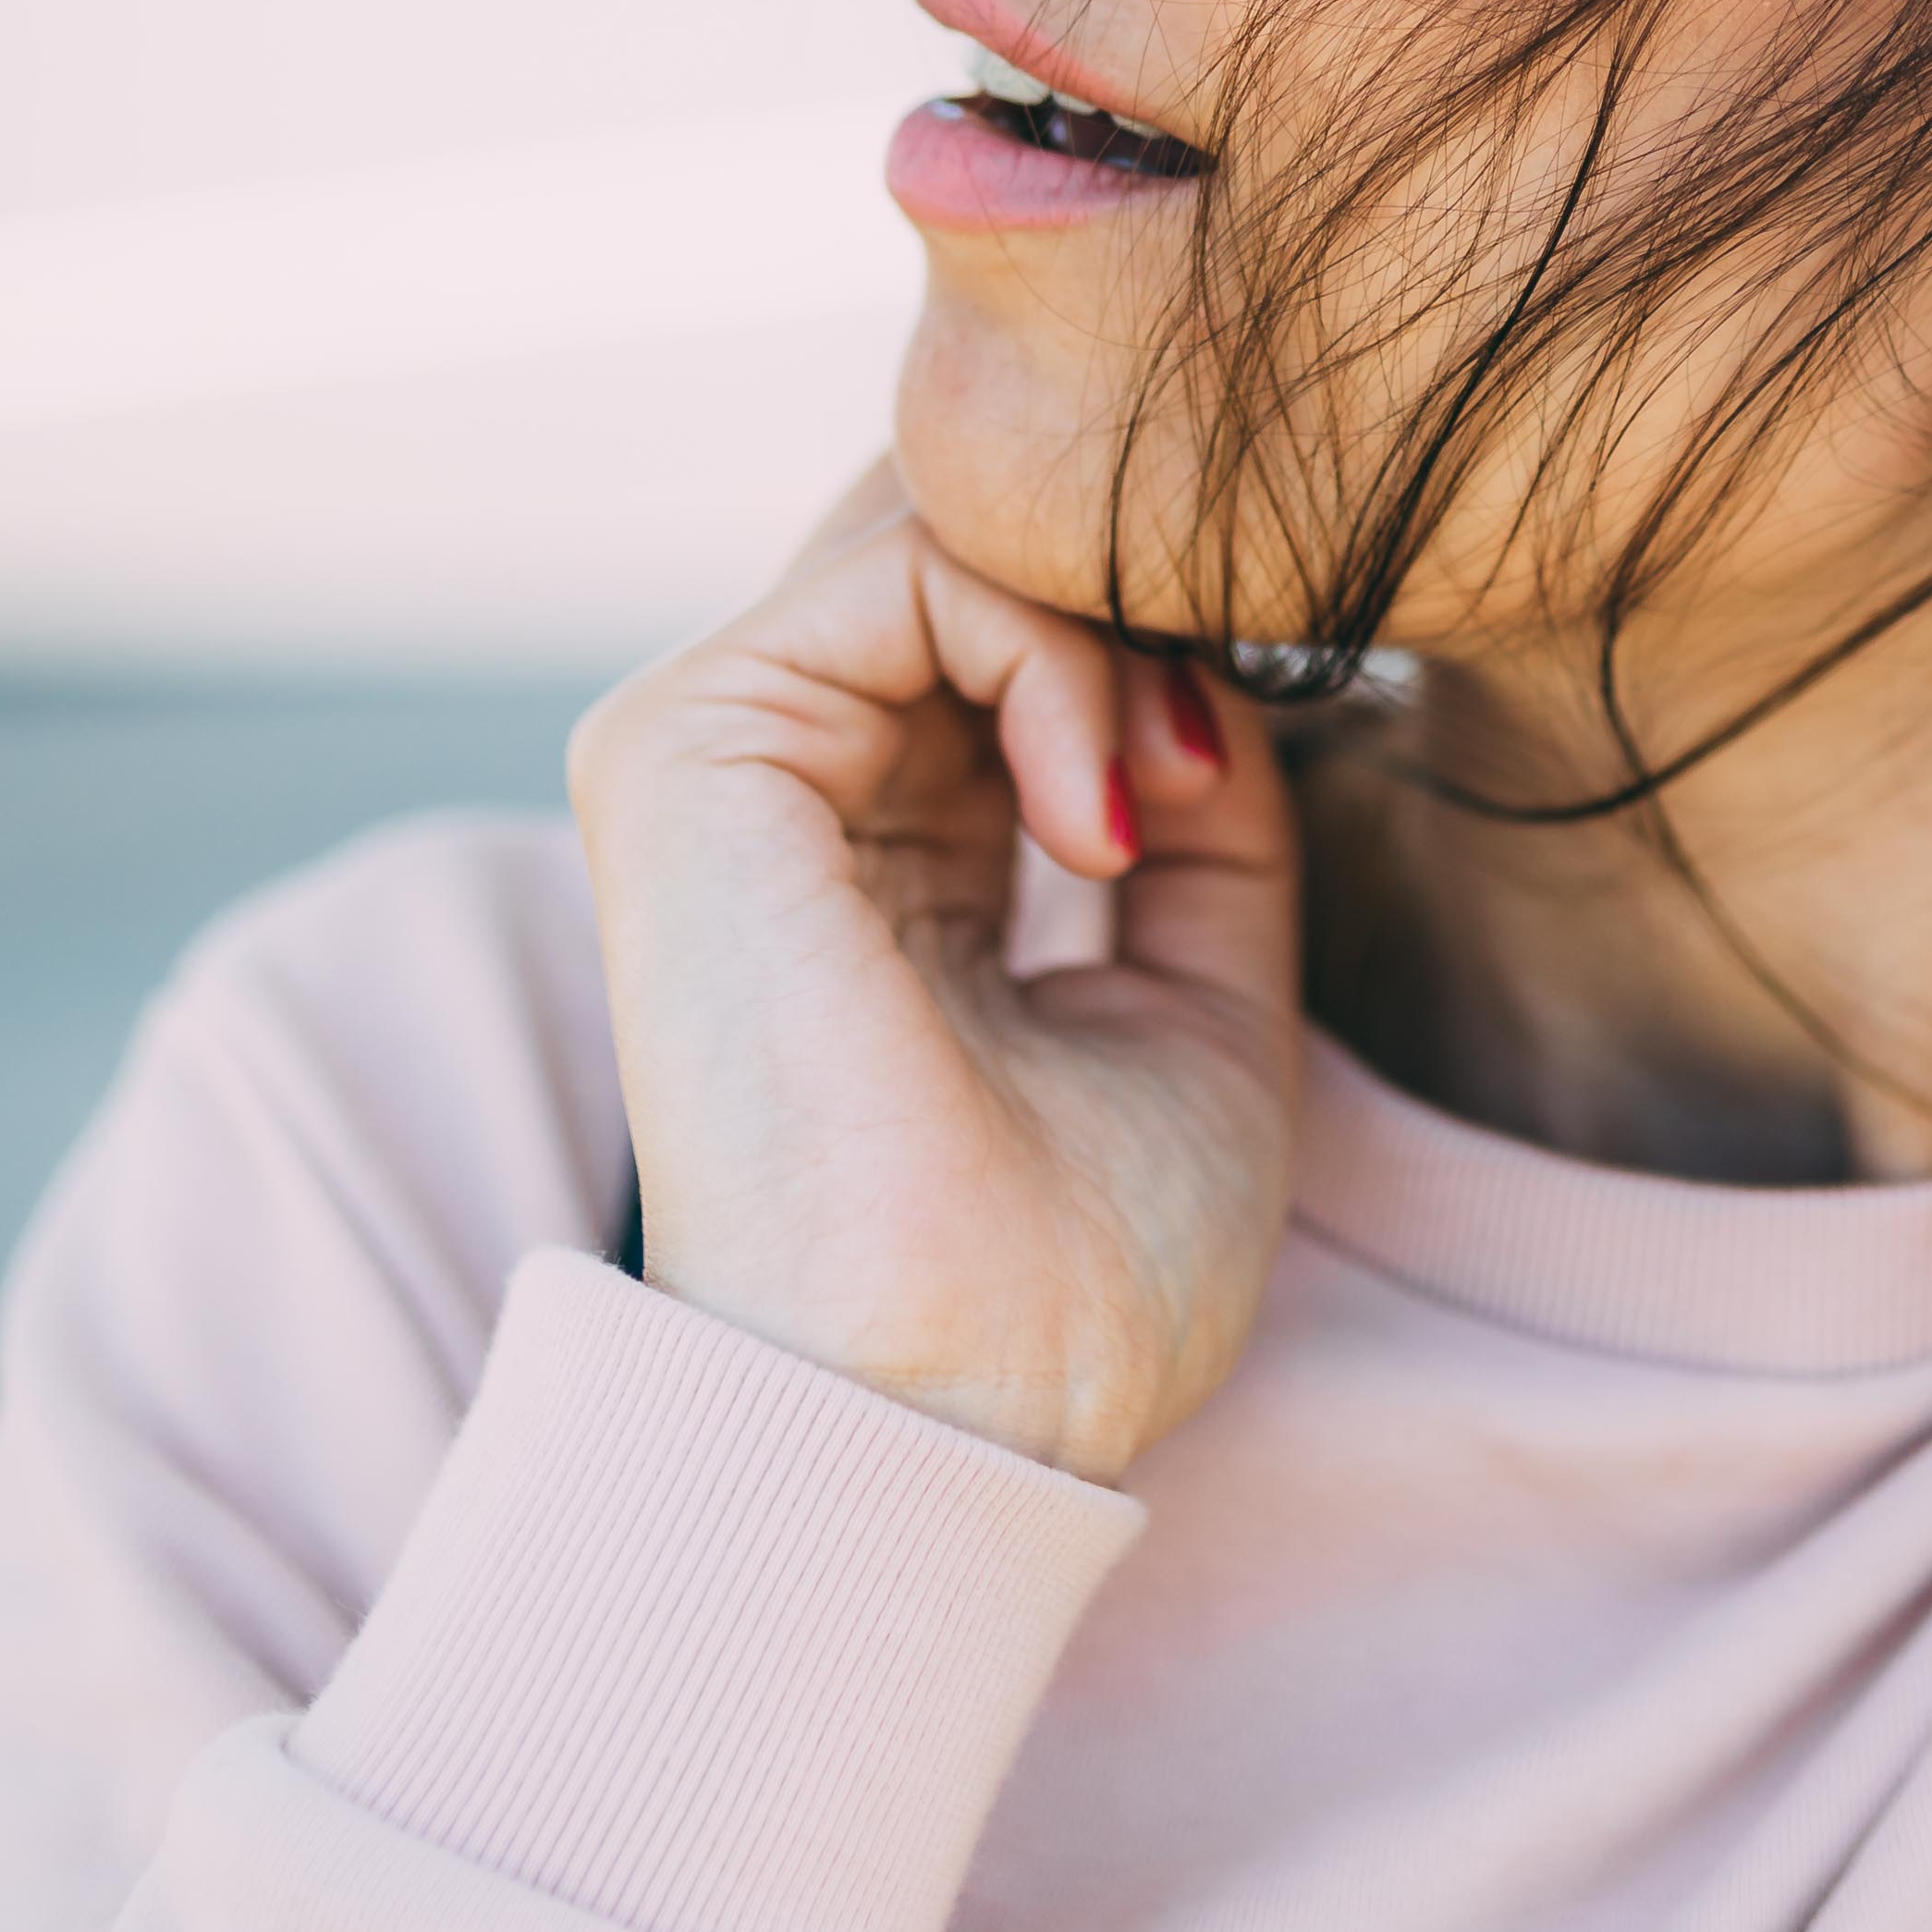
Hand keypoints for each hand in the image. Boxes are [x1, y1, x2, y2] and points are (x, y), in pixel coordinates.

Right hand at [567, 462, 1302, 1483]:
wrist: (967, 1410)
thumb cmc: (1075, 1279)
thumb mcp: (1200, 1000)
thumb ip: (1206, 814)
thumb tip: (1219, 671)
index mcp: (884, 849)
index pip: (1010, 614)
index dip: (1161, 634)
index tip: (1246, 773)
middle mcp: (787, 786)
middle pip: (972, 531)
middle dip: (1139, 595)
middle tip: (1215, 755)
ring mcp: (722, 757)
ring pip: (952, 521)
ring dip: (1115, 629)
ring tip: (1163, 802)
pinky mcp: (685, 747)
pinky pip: (913, 564)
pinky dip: (1057, 651)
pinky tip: (1100, 815)